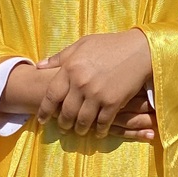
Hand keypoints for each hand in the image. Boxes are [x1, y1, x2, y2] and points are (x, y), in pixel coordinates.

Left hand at [35, 30, 153, 137]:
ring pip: (82, 121)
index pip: (51, 95)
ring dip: (79, 129)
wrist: (139, 50)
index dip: (44, 110)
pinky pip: (102, 123)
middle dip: (63, 123)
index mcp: (70, 68)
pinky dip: (99, 130)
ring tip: (79, 130)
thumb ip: (59, 57)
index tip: (42, 119)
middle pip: (66, 112)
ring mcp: (97, 94)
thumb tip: (38, 65)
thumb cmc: (109, 45)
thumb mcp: (82, 44)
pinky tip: (99, 131)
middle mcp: (81, 83)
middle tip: (63, 127)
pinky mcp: (113, 102)